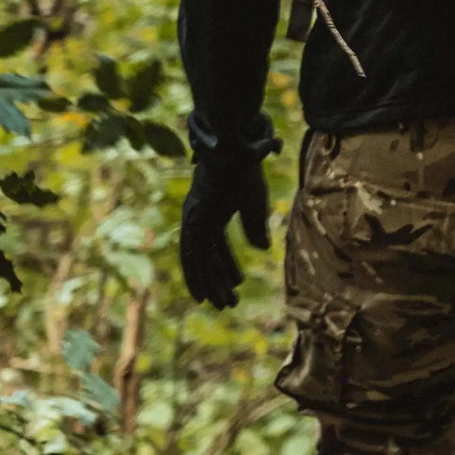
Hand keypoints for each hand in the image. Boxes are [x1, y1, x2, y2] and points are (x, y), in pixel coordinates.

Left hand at [180, 113, 280, 308]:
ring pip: (198, 262)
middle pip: (207, 258)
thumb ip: (255, 226)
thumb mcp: (254, 202)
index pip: (217, 248)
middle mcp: (199, 219)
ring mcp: (195, 220)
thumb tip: (261, 249)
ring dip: (209, 285)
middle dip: (218, 281)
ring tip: (221, 305)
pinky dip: (197, 277)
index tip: (235, 284)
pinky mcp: (194, 222)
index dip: (225, 268)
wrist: (235, 149)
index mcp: (214, 212)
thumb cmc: (246, 170)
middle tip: (228, 303)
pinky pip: (193, 256)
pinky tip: (204, 294)